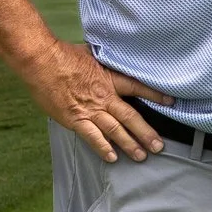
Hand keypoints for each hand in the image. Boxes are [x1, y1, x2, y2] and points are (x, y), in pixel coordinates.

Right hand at [16, 39, 174, 162]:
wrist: (40, 61)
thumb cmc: (62, 54)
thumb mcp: (91, 53)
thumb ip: (104, 61)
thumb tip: (113, 56)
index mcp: (109, 78)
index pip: (138, 87)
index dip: (155, 94)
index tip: (170, 102)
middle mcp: (104, 97)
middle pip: (131, 117)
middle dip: (146, 133)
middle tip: (159, 146)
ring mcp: (90, 110)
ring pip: (115, 130)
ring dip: (129, 144)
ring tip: (142, 156)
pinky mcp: (74, 119)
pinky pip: (92, 137)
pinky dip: (103, 148)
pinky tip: (112, 158)